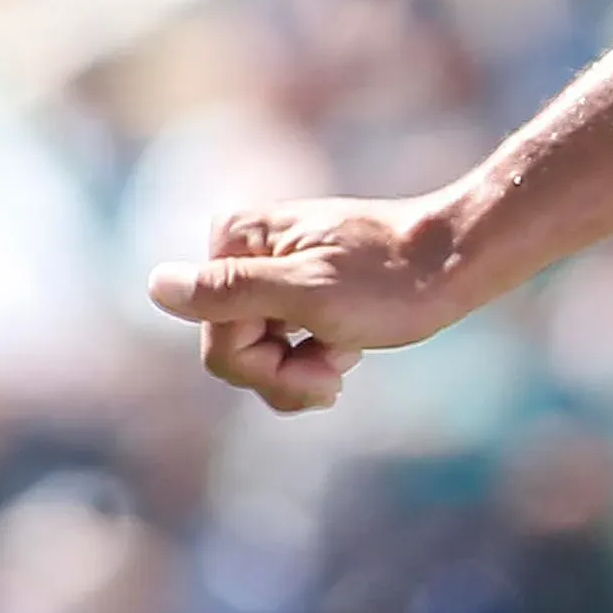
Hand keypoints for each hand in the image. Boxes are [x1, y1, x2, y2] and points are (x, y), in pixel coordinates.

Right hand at [150, 194, 474, 414]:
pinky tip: (350, 345)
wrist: (456, 263)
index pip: (215, 337)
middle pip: (231, 349)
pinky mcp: (295, 293)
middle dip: (284, 372)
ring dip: (302, 370)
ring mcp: (268, 273)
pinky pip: (280, 347)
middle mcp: (242, 249)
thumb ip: (232, 291)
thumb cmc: (391, 281)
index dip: (264, 364)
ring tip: (348, 353)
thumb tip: (156, 285)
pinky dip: (315, 359)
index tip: (320, 361)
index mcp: (234, 238)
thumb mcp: (309, 293)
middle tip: (338, 374)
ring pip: (256, 355)